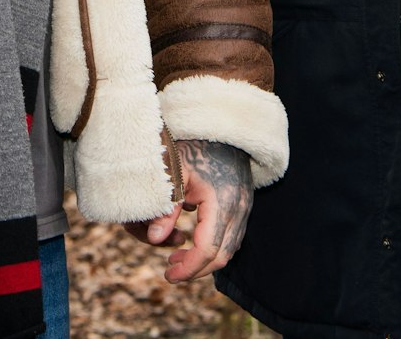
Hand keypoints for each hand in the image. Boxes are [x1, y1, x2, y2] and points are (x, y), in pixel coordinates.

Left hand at [124, 139, 252, 282]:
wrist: (221, 125)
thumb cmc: (193, 146)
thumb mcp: (175, 174)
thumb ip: (166, 208)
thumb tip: (155, 240)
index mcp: (221, 201)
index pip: (207, 249)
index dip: (188, 268)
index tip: (168, 275)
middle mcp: (238, 208)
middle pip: (221, 256)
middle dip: (196, 270)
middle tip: (170, 272)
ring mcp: (245, 207)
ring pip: (230, 249)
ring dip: (205, 261)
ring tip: (177, 260)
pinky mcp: (244, 204)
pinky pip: (233, 237)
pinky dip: (215, 247)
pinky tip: (193, 243)